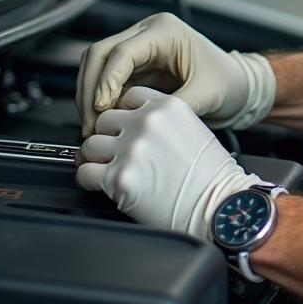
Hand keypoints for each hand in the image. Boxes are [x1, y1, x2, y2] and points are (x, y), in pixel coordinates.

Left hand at [75, 87, 259, 239]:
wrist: (218, 206)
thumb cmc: (212, 176)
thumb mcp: (195, 130)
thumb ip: (163, 122)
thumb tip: (136, 128)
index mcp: (167, 107)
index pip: (128, 97)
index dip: (125, 115)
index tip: (126, 128)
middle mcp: (146, 124)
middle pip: (104, 120)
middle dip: (108, 137)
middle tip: (116, 153)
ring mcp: (131, 150)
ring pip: (89, 145)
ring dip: (96, 159)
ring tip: (108, 170)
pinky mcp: (119, 178)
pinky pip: (84, 172)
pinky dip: (88, 180)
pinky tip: (101, 185)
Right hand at [76, 12, 275, 137]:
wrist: (238, 86)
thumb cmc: (228, 82)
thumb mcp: (206, 94)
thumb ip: (174, 106)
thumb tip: (140, 124)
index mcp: (165, 30)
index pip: (122, 52)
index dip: (106, 80)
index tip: (101, 108)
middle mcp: (147, 33)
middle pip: (100, 54)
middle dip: (90, 89)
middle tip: (91, 124)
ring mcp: (139, 49)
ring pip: (97, 66)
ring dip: (90, 96)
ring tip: (94, 127)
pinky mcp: (135, 67)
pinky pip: (107, 80)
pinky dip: (99, 101)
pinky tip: (102, 123)